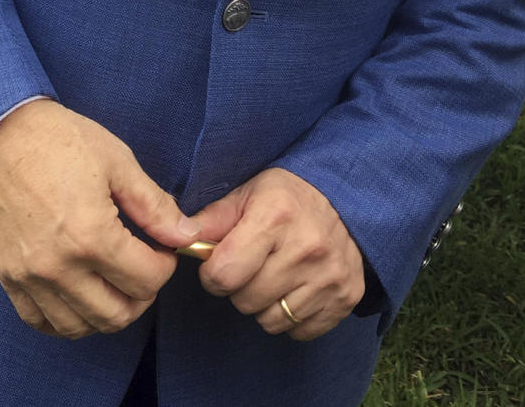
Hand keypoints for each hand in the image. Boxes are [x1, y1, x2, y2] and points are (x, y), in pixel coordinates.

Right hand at [0, 99, 199, 338]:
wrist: (3, 135)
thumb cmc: (63, 141)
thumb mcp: (118, 162)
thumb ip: (155, 206)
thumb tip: (186, 236)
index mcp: (92, 235)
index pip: (146, 280)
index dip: (165, 267)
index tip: (162, 249)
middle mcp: (59, 265)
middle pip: (117, 314)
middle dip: (141, 296)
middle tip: (143, 269)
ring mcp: (30, 276)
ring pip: (80, 327)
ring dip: (106, 312)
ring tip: (113, 283)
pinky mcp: (8, 277)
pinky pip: (40, 322)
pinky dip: (65, 318)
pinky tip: (79, 294)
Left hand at [192, 168, 364, 340]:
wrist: (346, 198)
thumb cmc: (287, 196)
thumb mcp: (248, 193)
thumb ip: (212, 219)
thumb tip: (178, 240)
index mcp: (274, 218)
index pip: (224, 274)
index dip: (213, 274)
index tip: (218, 264)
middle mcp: (305, 248)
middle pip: (245, 301)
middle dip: (239, 288)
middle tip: (251, 266)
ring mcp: (329, 276)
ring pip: (271, 321)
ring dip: (264, 305)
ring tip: (274, 276)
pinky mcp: (346, 298)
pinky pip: (299, 331)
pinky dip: (291, 317)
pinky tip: (295, 289)